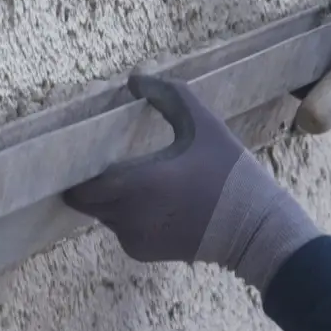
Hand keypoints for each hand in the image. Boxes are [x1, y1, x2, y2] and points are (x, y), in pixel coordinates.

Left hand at [63, 74, 322, 291]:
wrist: (255, 230)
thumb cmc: (230, 174)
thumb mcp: (205, 125)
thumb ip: (169, 95)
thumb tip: (135, 77)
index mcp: (138, 185)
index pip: (82, 185)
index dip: (75, 168)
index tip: (79, 150)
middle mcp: (128, 217)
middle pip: (88, 200)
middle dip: (91, 182)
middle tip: (101, 160)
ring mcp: (134, 239)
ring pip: (103, 214)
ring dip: (111, 198)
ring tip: (134, 177)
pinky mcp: (142, 253)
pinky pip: (120, 229)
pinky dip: (127, 216)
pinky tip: (154, 202)